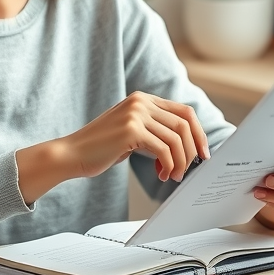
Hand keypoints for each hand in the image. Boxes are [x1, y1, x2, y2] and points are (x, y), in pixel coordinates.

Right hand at [16, 92, 210, 203]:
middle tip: (190, 169)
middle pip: (185, 123)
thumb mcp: (131, 132)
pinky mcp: (131, 130)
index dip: (198, 133)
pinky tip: (161, 174)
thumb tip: (185, 145)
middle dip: (193, 149)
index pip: (184, 111)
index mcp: (142, 98)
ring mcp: (135, 114)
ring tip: (172, 176)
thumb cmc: (100, 148)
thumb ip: (153, 130)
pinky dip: (169, 165)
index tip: (202, 153)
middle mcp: (140, 102)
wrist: (71, 154)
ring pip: (176, 138)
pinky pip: (164, 149)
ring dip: (180, 161)